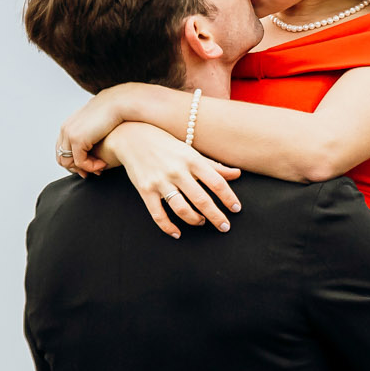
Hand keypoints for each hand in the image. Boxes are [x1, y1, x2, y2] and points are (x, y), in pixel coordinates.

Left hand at [57, 85, 138, 175]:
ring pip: (68, 162)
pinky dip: (91, 167)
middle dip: (77, 168)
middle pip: (62, 158)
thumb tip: (93, 142)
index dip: (75, 162)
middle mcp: (66, 129)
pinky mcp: (78, 139)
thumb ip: (91, 133)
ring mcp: (70, 134)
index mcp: (69, 125)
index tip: (90, 166)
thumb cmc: (113, 113)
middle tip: (93, 171)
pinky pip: (80, 162)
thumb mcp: (96, 124)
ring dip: (85, 168)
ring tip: (100, 167)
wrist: (119, 104)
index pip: (63, 150)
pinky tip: (103, 164)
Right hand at [104, 123, 243, 238]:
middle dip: (216, 216)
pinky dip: (168, 227)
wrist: (132, 137)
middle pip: (201, 199)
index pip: (216, 182)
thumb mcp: (191, 151)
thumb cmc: (166, 144)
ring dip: (195, 220)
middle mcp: (177, 170)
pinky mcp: (145, 190)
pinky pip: (158, 214)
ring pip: (181, 208)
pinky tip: (177, 233)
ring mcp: (160, 181)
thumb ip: (213, 165)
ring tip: (201, 221)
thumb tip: (237, 174)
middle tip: (225, 227)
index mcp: (192, 159)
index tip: (236, 209)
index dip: (229, 198)